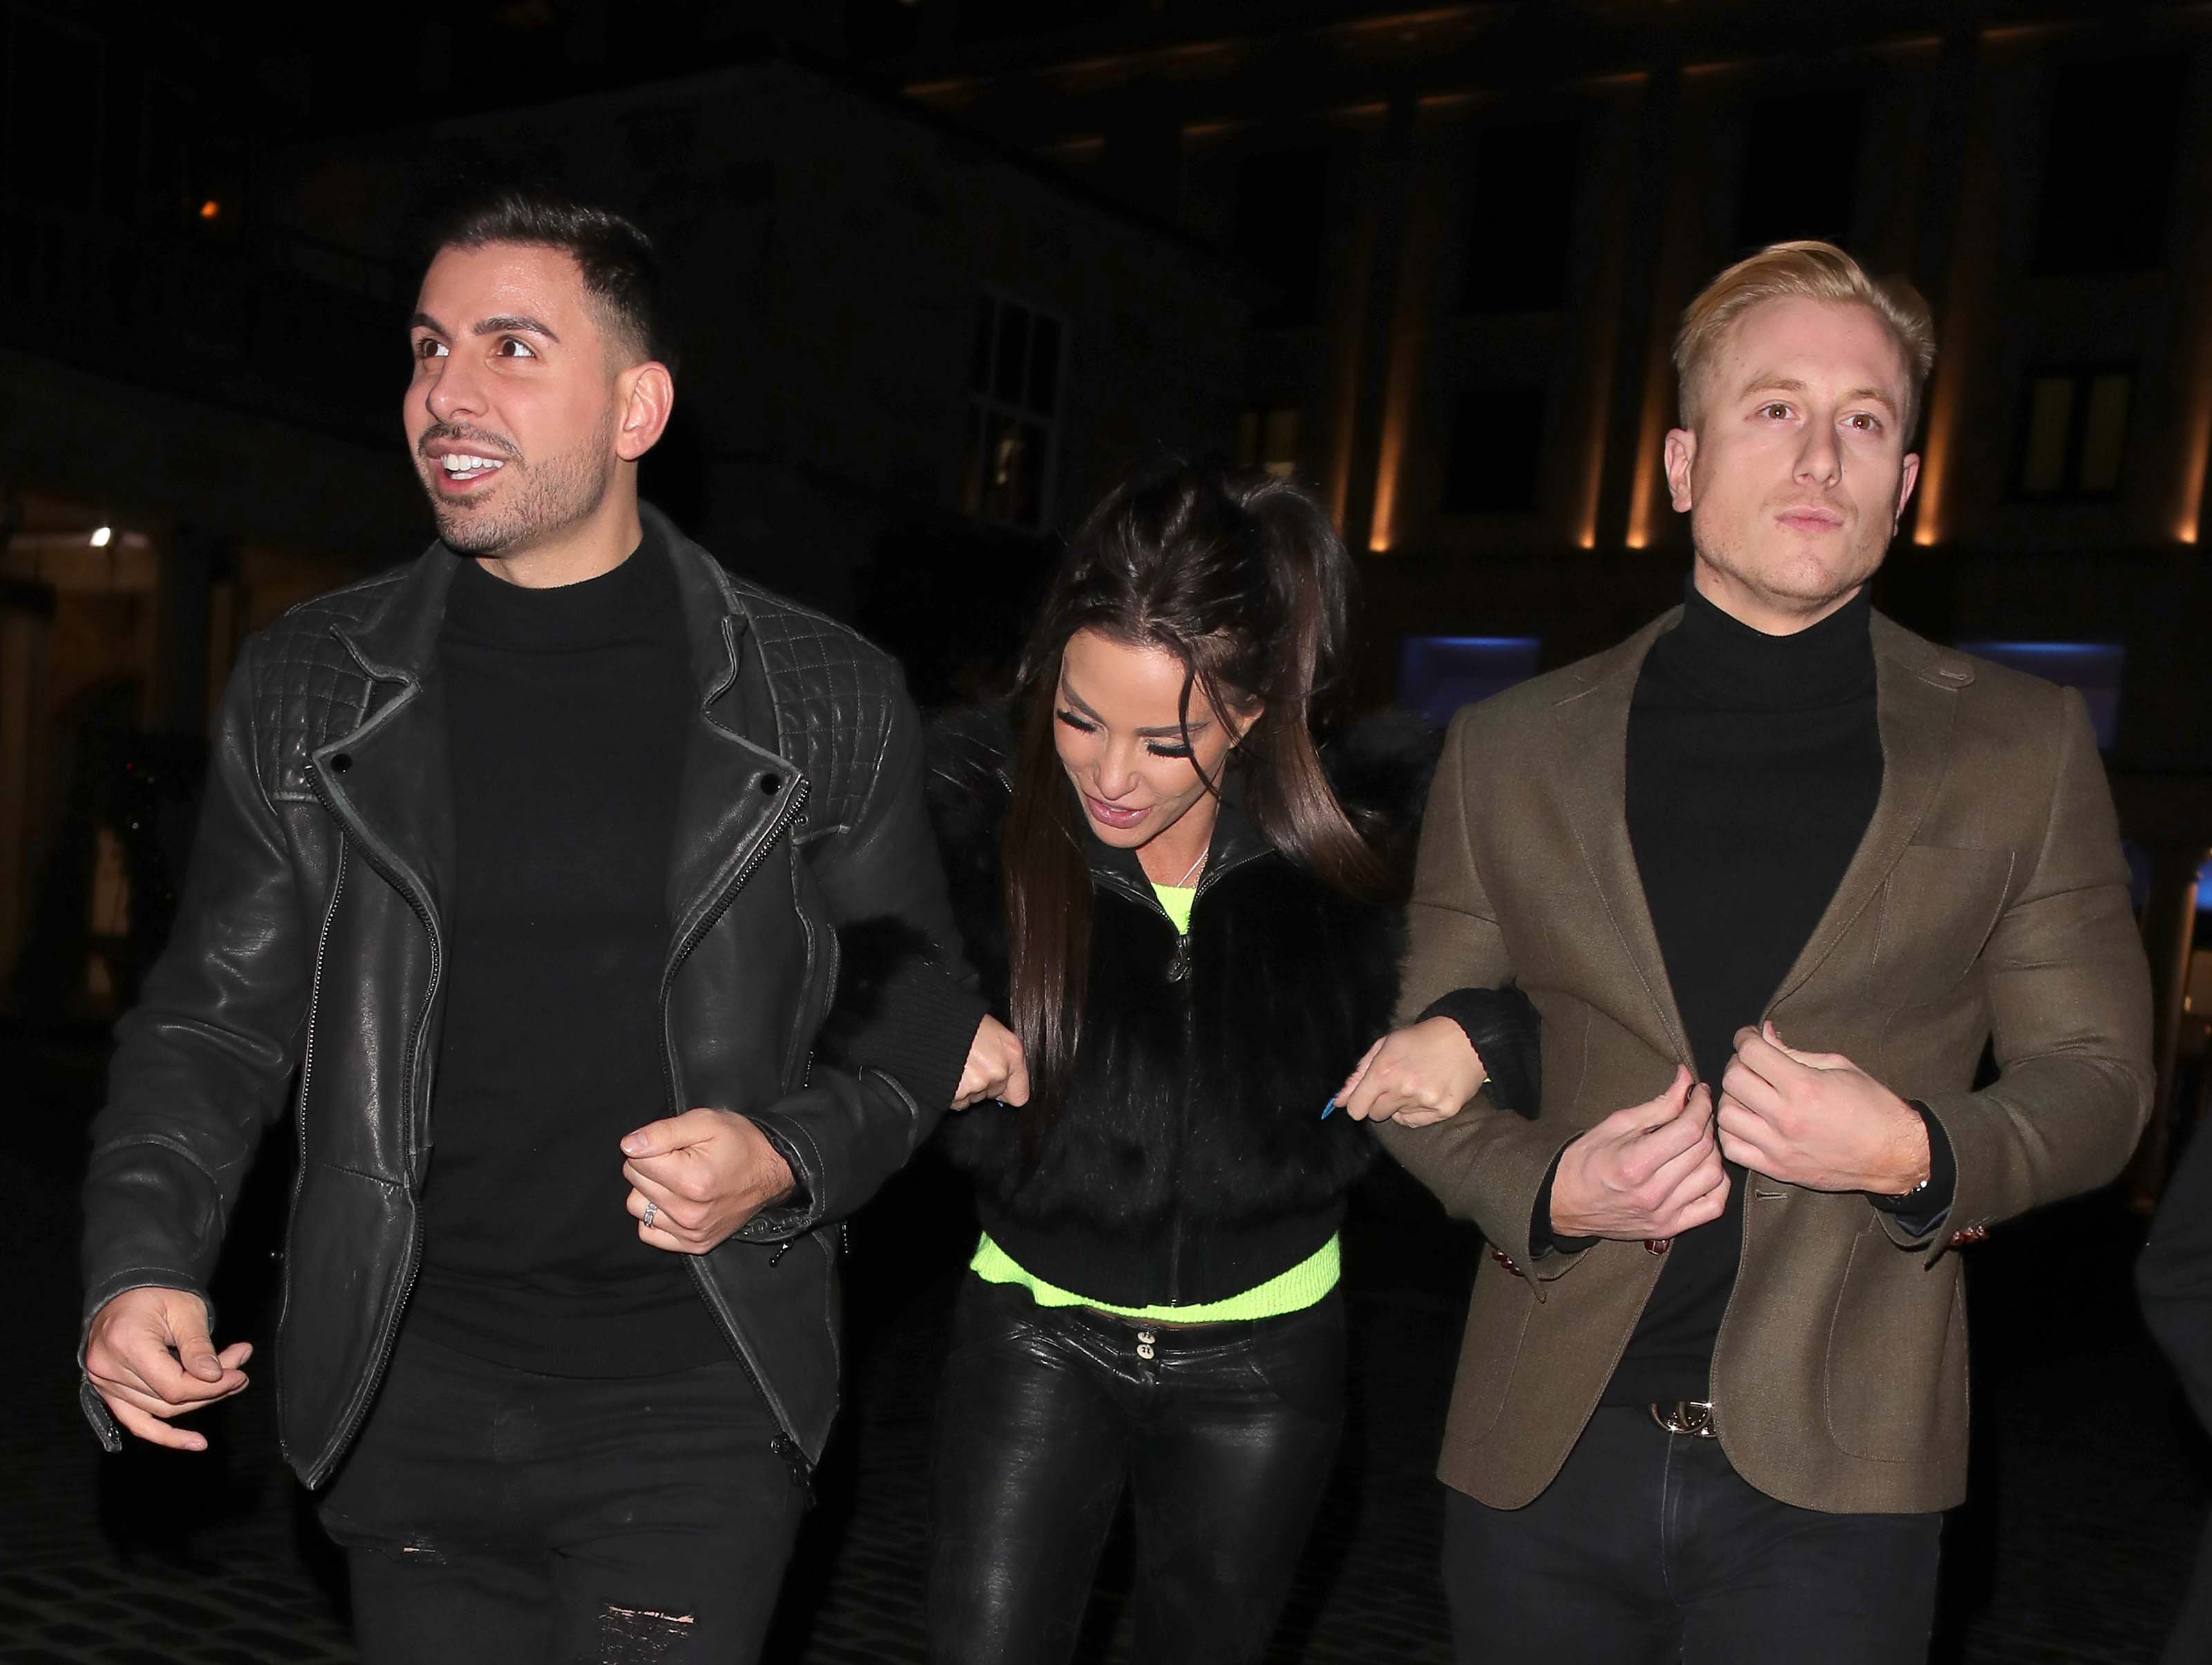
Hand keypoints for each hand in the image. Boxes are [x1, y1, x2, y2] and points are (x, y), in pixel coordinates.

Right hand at [82, 1286, 252, 1451]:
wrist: (127, 1289)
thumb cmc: (158, 1293)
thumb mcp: (185, 1310)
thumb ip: (198, 1346)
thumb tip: (215, 1377)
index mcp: (126, 1343)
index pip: (174, 1386)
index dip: (211, 1387)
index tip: (240, 1373)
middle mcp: (107, 1368)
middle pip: (168, 1399)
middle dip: (211, 1389)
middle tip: (241, 1372)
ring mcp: (103, 1383)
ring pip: (159, 1410)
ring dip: (198, 1401)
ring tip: (230, 1384)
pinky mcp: (107, 1391)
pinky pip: (136, 1422)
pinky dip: (164, 1435)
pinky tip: (195, 1443)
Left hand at [622, 1108, 797, 1253]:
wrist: (771, 1170)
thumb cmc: (740, 1143)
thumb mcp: (705, 1122)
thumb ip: (662, 1132)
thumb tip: (629, 1145)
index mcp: (692, 1180)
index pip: (636, 1159)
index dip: (651, 1144)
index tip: (675, 1145)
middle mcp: (690, 1212)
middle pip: (635, 1181)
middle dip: (651, 1165)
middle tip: (680, 1159)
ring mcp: (692, 1231)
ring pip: (637, 1206)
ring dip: (650, 1191)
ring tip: (677, 1180)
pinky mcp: (693, 1243)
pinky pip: (648, 1231)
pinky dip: (656, 1215)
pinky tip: (676, 1201)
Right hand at [954, 1014, 1029, 1108]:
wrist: (928, 1021)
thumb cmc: (957, 1019)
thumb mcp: (989, 1028)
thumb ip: (1000, 1052)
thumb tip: (1003, 1070)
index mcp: (1011, 1051)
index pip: (1019, 1093)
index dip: (1007, 1091)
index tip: (999, 1088)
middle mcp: (998, 1070)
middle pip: (993, 1092)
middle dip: (982, 1084)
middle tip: (967, 1064)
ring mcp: (978, 1083)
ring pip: (973, 1097)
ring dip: (965, 1086)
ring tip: (954, 1065)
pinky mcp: (957, 1093)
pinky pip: (956, 1101)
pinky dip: (950, 1092)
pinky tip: (945, 1073)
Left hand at [1334, 1017, 1486, 1126]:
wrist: (1465, 1037)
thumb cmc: (1420, 1038)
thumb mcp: (1385, 1045)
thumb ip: (1358, 1074)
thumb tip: (1338, 1101)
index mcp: (1384, 1071)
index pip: (1356, 1108)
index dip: (1357, 1103)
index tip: (1365, 1097)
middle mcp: (1403, 1089)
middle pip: (1375, 1115)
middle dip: (1379, 1102)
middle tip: (1395, 1084)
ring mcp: (1425, 1101)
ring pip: (1397, 1117)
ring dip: (1401, 1104)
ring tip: (1416, 1082)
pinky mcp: (1444, 1110)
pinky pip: (1417, 1122)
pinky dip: (1417, 1112)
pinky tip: (1426, 1092)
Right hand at [1550, 1066, 1728, 1240]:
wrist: (1564, 1203)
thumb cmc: (1585, 1161)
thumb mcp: (1615, 1125)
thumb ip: (1657, 1105)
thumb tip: (1686, 1080)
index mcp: (1634, 1164)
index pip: (1688, 1130)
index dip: (1700, 1105)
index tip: (1699, 1092)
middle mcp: (1652, 1193)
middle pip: (1703, 1150)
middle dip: (1705, 1123)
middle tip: (1694, 1112)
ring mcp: (1663, 1214)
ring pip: (1713, 1175)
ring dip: (1711, 1152)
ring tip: (1696, 1141)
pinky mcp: (1669, 1228)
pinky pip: (1714, 1206)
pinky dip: (1718, 1184)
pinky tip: (1704, 1170)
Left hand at [1717, 1022, 1928, 1193]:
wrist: (1894, 1154)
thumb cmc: (1873, 1107)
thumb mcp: (1838, 1067)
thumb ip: (1794, 1051)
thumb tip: (1765, 1033)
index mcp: (1804, 1087)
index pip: (1751, 1053)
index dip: (1745, 1038)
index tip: (1750, 1038)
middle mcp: (1787, 1117)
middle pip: (1733, 1080)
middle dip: (1737, 1064)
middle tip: (1751, 1063)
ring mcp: (1779, 1147)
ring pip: (1726, 1115)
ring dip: (1732, 1098)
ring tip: (1749, 1094)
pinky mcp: (1777, 1169)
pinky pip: (1732, 1149)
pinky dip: (1731, 1132)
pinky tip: (1746, 1122)